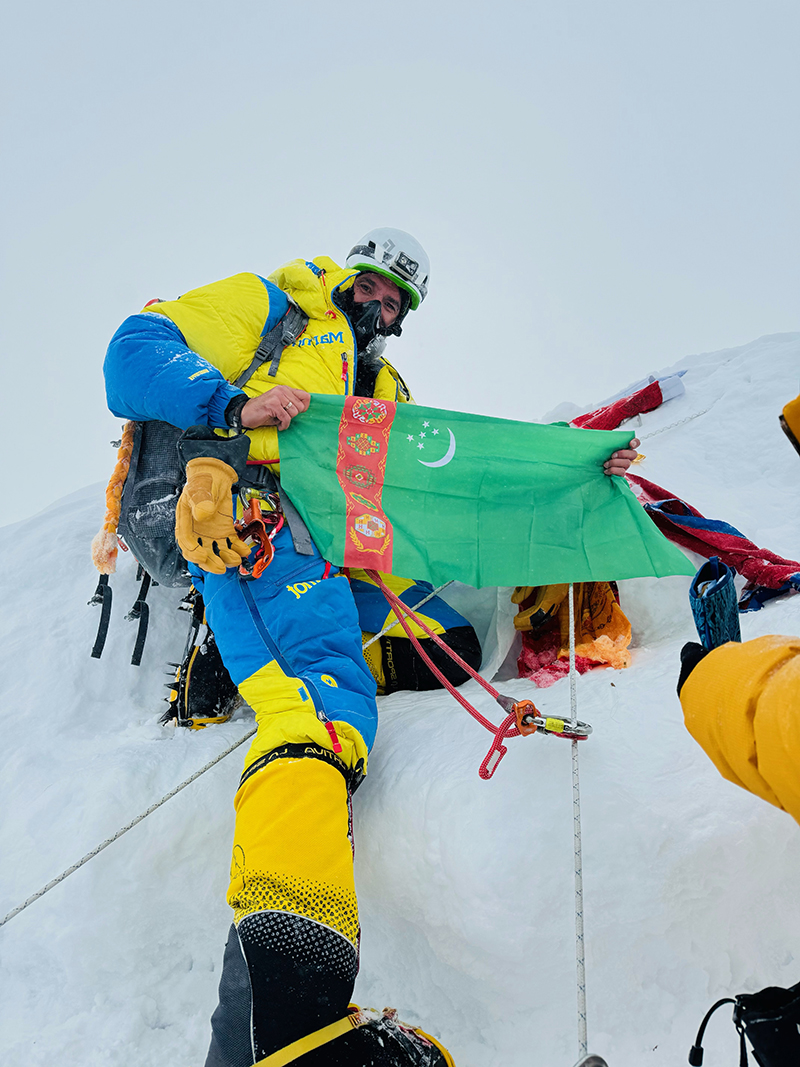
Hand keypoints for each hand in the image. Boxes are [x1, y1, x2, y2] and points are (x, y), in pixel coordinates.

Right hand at [175, 458, 250, 573]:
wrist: (216, 476)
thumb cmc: (203, 482)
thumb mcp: (200, 488)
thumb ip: (201, 501)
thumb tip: (202, 515)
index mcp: (186, 523)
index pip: (186, 543)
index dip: (193, 553)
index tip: (203, 556)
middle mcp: (198, 532)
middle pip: (201, 554)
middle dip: (210, 563)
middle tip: (220, 567)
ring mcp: (211, 534)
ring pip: (216, 553)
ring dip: (226, 559)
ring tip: (236, 558)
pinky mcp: (225, 532)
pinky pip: (231, 545)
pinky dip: (238, 549)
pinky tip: (245, 550)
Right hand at [240, 386, 309, 430]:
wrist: (245, 413)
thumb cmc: (263, 411)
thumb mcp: (279, 404)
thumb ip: (290, 403)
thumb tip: (304, 408)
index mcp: (285, 389)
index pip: (306, 396)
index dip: (304, 407)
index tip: (296, 412)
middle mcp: (282, 390)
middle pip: (301, 407)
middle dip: (293, 415)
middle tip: (283, 416)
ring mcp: (277, 397)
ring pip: (294, 412)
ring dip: (287, 420)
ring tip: (279, 420)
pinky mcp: (273, 405)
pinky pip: (286, 418)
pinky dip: (283, 425)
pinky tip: (278, 425)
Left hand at [604, 437, 639, 476]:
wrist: (594, 469)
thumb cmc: (600, 456)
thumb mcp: (603, 447)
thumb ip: (608, 441)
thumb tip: (606, 436)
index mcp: (624, 448)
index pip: (635, 443)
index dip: (635, 443)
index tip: (631, 443)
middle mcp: (626, 457)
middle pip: (634, 454)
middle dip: (623, 454)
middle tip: (612, 455)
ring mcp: (624, 466)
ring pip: (627, 463)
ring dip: (614, 463)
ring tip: (605, 464)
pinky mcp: (621, 474)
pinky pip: (622, 472)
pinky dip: (613, 470)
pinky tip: (606, 470)